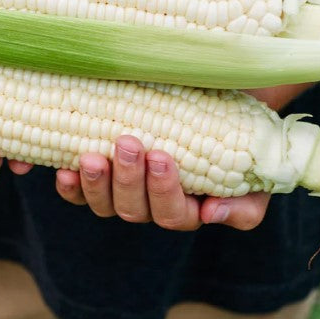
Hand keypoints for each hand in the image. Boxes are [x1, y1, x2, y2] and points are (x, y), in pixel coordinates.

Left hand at [55, 135, 270, 230]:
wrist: (219, 104)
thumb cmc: (239, 139)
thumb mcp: (255, 174)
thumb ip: (244, 206)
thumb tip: (210, 214)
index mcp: (189, 210)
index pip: (173, 214)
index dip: (164, 190)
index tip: (162, 155)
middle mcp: (153, 207)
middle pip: (134, 210)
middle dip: (129, 178)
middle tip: (128, 142)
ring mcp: (122, 194)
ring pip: (105, 205)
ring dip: (97, 182)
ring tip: (93, 155)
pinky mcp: (99, 179)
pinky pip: (79, 194)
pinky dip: (71, 186)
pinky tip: (65, 169)